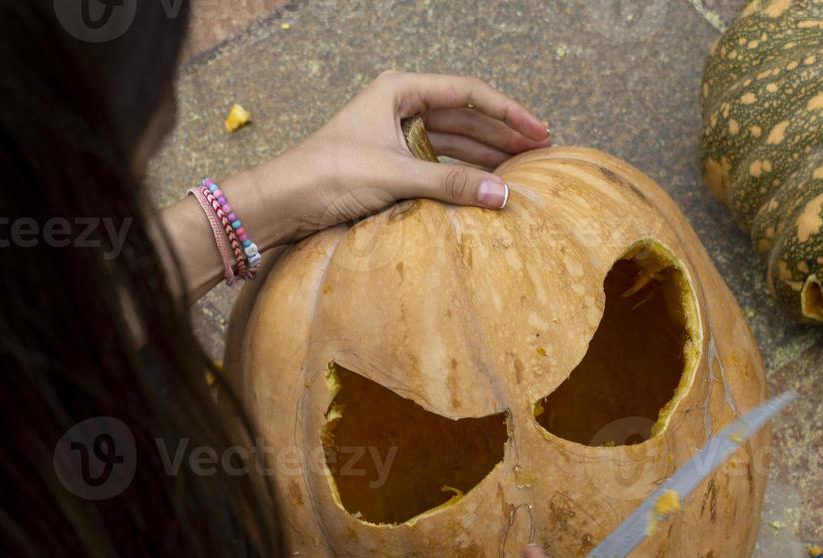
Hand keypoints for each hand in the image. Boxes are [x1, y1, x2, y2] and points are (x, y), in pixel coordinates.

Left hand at [242, 71, 550, 248]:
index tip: (538, 131)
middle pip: (464, 117)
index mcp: (400, 90)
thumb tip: (502, 195)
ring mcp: (396, 134)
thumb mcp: (395, 177)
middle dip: (502, 134)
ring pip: (453, 141)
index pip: (467, 93)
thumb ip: (451, 185)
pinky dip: (462, 173)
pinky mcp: (390, 162)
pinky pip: (437, 163)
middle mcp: (400, 106)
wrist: (282, 202)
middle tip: (540, 152)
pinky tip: (485, 184)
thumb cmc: (328, 175)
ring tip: (522, 170)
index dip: (507, 112)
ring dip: (485, 155)